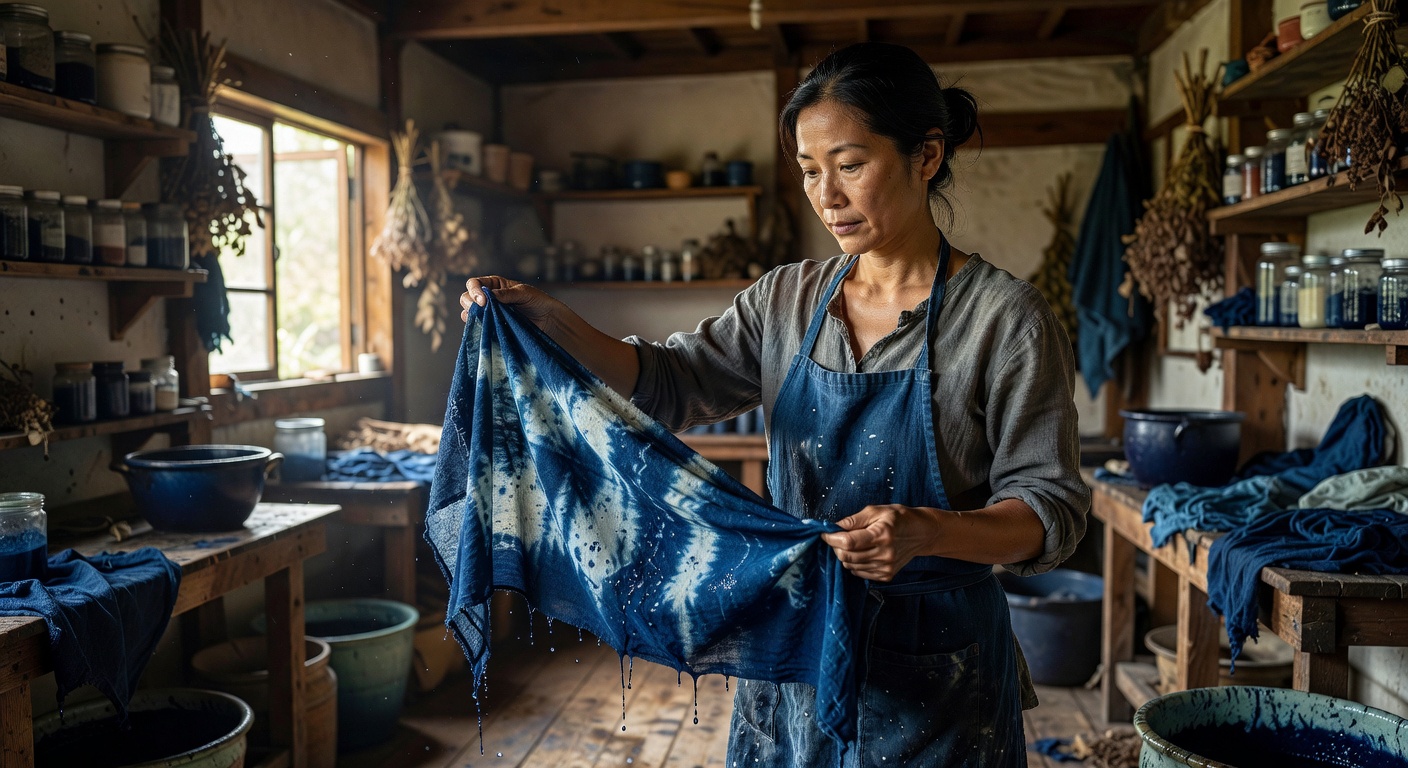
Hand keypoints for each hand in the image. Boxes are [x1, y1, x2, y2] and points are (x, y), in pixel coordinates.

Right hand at [460, 276, 562, 327]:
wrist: (550, 321)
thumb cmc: (539, 302)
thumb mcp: (524, 293)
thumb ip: (506, 294)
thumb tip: (488, 295)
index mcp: (495, 285)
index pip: (474, 283)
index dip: (474, 291)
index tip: (483, 301)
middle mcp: (489, 298)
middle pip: (467, 298)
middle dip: (470, 303)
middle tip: (482, 309)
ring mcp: (490, 314)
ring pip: (470, 314)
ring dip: (473, 316)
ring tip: (484, 319)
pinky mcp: (493, 328)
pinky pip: (479, 327)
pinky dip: (478, 328)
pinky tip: (485, 329)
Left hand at [820, 504, 939, 581]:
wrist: (922, 534)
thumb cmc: (899, 518)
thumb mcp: (876, 511)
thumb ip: (853, 520)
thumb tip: (833, 527)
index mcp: (882, 534)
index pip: (848, 542)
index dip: (832, 538)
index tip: (824, 533)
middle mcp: (885, 554)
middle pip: (847, 557)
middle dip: (836, 547)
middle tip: (836, 537)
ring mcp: (886, 567)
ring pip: (851, 566)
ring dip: (845, 555)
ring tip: (852, 544)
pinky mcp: (887, 576)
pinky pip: (860, 573)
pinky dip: (854, 564)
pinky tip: (861, 553)